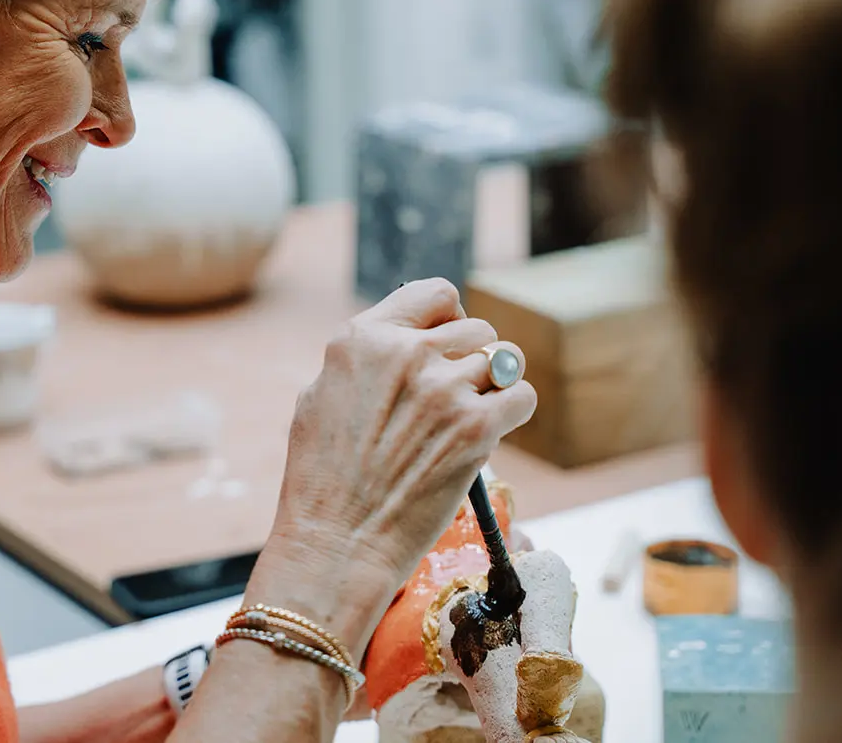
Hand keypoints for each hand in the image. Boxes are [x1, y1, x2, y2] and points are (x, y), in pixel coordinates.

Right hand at [249, 279, 538, 653]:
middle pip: (476, 329)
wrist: (336, 544)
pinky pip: (521, 396)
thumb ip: (365, 359)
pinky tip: (488, 434)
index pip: (435, 296)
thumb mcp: (320, 395)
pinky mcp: (476, 427)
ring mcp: (443, 388)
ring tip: (468, 419)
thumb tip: (409, 340)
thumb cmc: (322, 480)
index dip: (447, 321)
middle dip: (472, 360)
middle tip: (454, 400)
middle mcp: (406, 353)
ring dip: (493, 387)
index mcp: (363, 338)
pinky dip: (513, 412)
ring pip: (504, 360)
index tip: (446, 348)